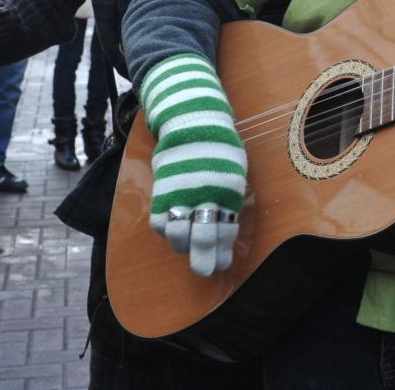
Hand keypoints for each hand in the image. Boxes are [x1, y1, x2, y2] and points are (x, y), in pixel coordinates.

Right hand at [142, 53, 245, 276]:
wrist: (191, 122)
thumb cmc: (219, 147)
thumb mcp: (234, 169)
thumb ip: (230, 197)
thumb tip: (227, 225)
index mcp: (228, 191)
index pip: (226, 231)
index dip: (222, 252)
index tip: (222, 265)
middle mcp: (204, 195)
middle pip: (202, 238)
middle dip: (203, 261)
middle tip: (204, 272)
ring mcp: (180, 194)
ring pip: (177, 235)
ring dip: (182, 245)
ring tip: (186, 244)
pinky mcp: (161, 191)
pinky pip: (159, 222)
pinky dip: (165, 229)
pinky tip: (173, 226)